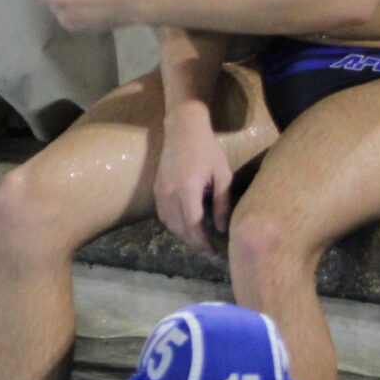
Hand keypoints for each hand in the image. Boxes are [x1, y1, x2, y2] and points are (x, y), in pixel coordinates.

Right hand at [154, 106, 232, 254]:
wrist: (183, 128)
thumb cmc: (207, 149)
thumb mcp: (222, 174)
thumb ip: (222, 202)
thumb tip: (221, 228)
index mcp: (188, 188)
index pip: (193, 225)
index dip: (203, 242)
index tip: (214, 252)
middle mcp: (170, 192)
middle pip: (179, 227)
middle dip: (194, 242)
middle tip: (209, 250)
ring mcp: (160, 189)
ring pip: (168, 223)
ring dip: (182, 235)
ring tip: (198, 240)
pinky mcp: (156, 187)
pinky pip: (162, 213)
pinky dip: (172, 224)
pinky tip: (184, 225)